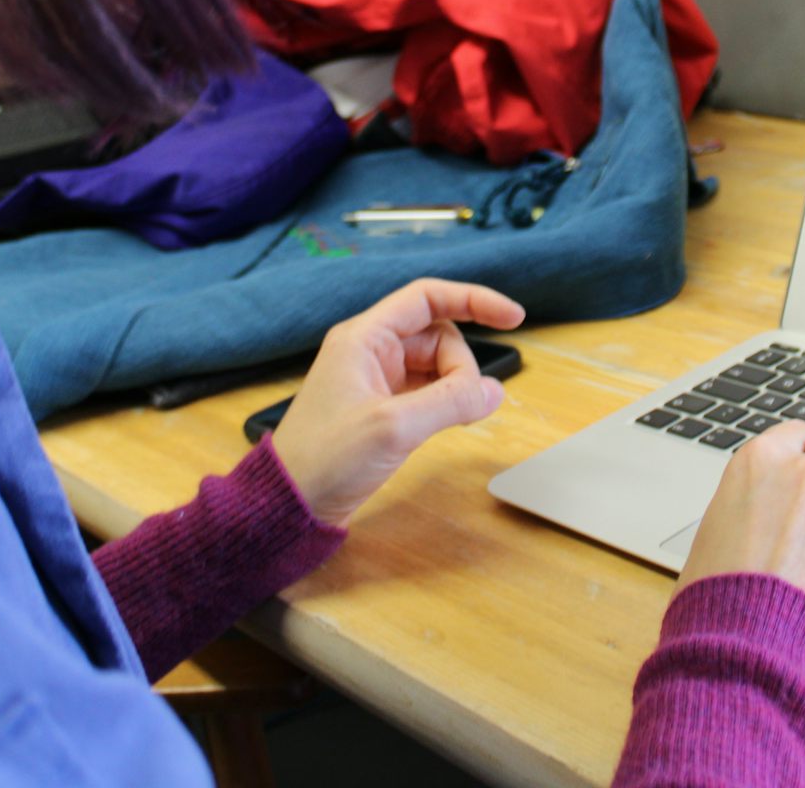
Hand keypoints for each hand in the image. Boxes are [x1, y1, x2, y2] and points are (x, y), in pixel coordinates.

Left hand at [271, 279, 525, 526]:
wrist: (290, 504)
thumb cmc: (326, 459)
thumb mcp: (393, 427)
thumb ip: (449, 403)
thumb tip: (495, 391)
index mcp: (364, 338)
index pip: (427, 298)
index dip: (474, 300)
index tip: (514, 317)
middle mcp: (370, 351)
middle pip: (437, 336)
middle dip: (462, 364)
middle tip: (464, 404)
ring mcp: (376, 381)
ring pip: (436, 366)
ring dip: (455, 386)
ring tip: (455, 419)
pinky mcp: (382, 410)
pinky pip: (427, 392)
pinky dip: (445, 403)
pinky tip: (450, 423)